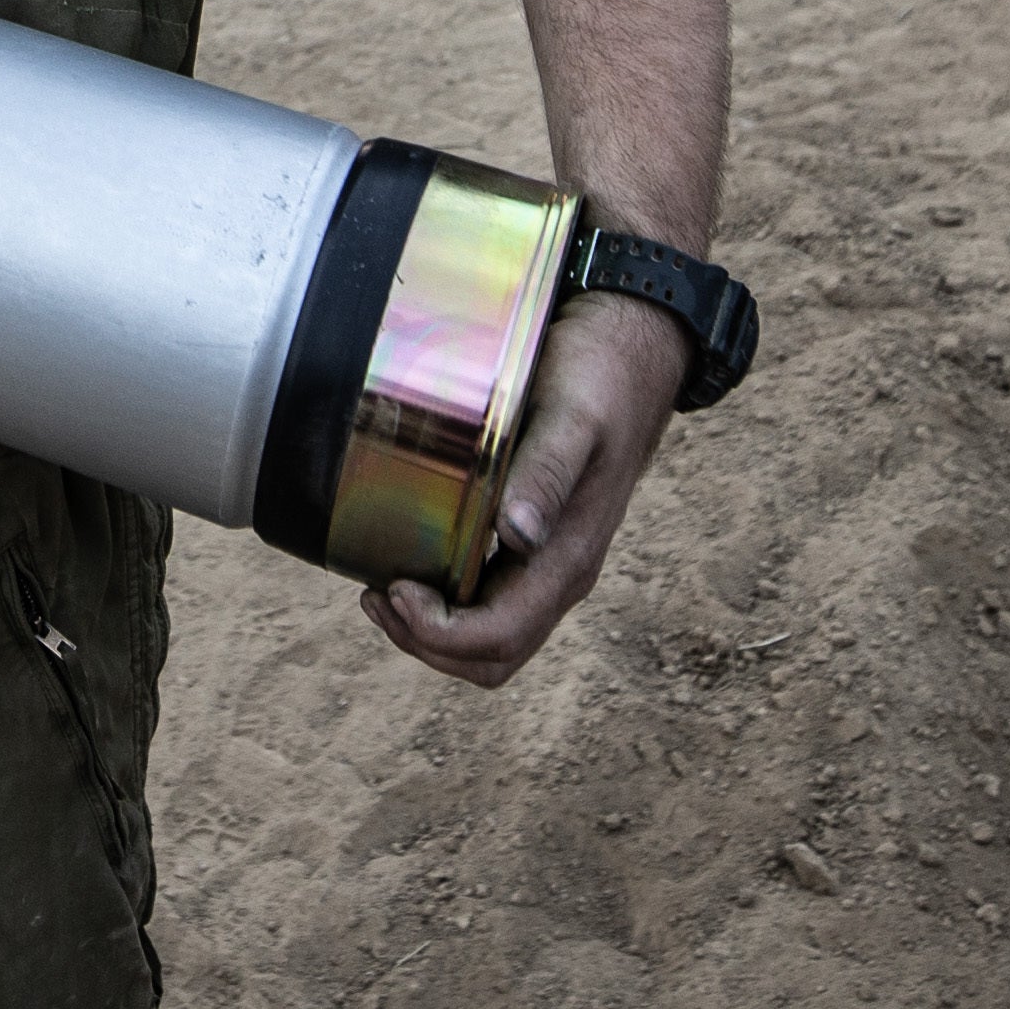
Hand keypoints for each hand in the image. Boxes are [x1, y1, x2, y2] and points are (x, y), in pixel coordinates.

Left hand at [362, 294, 681, 687]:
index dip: (439, 633)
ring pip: (490, 638)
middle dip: (427, 644)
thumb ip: (546, 473)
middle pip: (492, 656)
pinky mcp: (533, 540)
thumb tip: (517, 536)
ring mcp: (548, 561)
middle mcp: (560, 573)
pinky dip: (444, 602)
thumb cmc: (600, 377)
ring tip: (381, 587)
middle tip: (376, 594)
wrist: (632, 352)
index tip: (395, 588)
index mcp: (569, 558)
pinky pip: (488, 600)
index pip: (501, 637)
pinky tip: (409, 560)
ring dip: (431, 631)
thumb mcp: (571, 415)